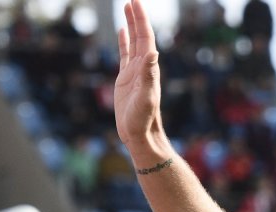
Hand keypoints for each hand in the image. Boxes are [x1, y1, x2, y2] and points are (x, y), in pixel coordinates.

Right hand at [115, 0, 165, 157]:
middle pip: (140, 35)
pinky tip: (121, 33)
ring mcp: (134, 72)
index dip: (141, 19)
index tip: (135, 1)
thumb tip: (154, 53)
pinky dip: (124, 42)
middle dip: (136, 17)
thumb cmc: (144, 119)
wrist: (141, 135)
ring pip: (132, 42)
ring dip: (130, 25)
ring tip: (126, 8)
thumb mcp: (146, 96)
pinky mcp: (125, 79)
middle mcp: (143, 67)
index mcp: (148, 67)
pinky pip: (124, 55)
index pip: (145, 37)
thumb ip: (149, 75)